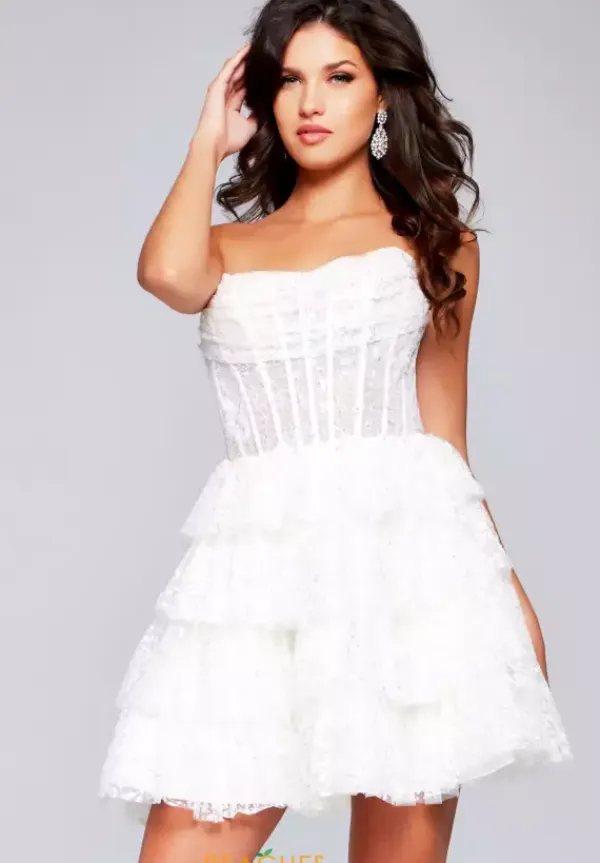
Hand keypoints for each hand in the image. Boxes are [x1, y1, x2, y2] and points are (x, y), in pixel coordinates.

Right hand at [191, 43, 257, 162]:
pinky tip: (247, 50)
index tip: (267, 73)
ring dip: (244, 58)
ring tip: (256, 48)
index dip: (255, 80)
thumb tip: (267, 109)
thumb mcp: (250, 127)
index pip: (245, 88)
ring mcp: (220, 90)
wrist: (214, 145)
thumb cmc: (228, 141)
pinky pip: (229, 68)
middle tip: (264, 55)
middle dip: (250, 66)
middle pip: (240, 76)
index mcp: (231, 107)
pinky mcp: (217, 86)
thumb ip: (258, 116)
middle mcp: (225, 96)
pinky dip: (238, 59)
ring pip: (234, 69)